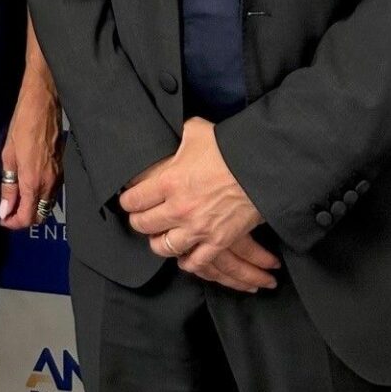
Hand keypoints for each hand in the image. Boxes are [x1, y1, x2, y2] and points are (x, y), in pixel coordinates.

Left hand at [0, 72, 62, 229]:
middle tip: (7, 212)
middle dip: (23, 219)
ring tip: (15, 201)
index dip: (13, 223)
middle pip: (39, 215)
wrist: (44, 105)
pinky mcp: (62, 170)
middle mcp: (49, 184)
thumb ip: (8, 186)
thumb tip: (5, 210)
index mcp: (33, 181)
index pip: (27, 217)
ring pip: (47, 205)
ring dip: (32, 209)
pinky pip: (52, 194)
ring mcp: (58, 178)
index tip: (2, 219)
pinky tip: (28, 190)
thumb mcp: (8, 155)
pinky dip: (40, 198)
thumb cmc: (22, 126)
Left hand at [120, 118, 277, 292]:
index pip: (132, 200)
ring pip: (163, 247)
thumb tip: (172, 130)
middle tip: (141, 217)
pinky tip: (184, 254)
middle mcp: (178, 208)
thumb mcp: (195, 131)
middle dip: (139, 221)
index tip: (129, 200)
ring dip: (159, 242)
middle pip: (143, 225)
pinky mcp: (218, 241)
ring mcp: (198, 228)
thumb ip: (178, 134)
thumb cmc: (229, 148)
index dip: (127, 200)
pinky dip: (187, 260)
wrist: (263, 169)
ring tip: (160, 236)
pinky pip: (195, 261)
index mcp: (168, 181)